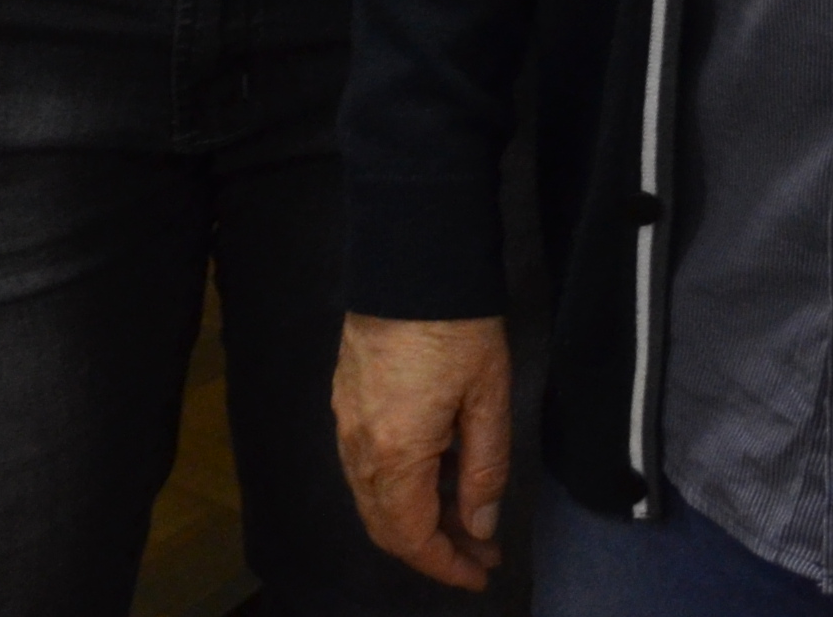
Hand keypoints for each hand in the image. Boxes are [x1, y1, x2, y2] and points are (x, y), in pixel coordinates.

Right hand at [336, 312, 513, 590]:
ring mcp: (345, 425)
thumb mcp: (488, 399)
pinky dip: (398, 490)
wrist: (410, 260)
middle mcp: (359, 449)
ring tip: (464, 517)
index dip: (447, 565)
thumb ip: (484, 469)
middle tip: (480, 550)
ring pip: (373, 499)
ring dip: (415, 520)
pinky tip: (434, 477)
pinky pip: (365, 468)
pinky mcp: (344, 402)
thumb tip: (479, 526)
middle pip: (386, 527)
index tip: (482, 572)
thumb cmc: (458, 328)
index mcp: (395, 455)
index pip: (412, 538)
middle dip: (433, 549)